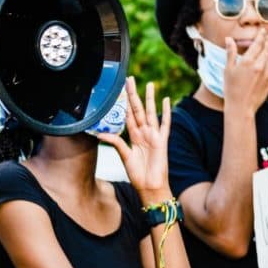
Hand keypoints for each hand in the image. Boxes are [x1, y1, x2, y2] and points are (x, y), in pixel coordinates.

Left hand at [98, 77, 171, 198]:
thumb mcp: (124, 156)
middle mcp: (144, 133)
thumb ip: (115, 143)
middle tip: (130, 79)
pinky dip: (167, 112)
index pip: (128, 115)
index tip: (121, 90)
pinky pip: (165, 124)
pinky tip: (168, 100)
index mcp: (133, 136)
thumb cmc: (138, 174)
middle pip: (138, 110)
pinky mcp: (162, 141)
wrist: (150, 187)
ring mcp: (154, 136)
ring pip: (151, 113)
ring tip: (149, 85)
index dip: (124, 102)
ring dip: (150, 99)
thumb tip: (99, 135)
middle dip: (133, 95)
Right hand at [222, 28, 267, 115]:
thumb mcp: (228, 70)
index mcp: (248, 61)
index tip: (262, 31)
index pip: (258, 43)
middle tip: (267, 36)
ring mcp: (267, 72)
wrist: (241, 107)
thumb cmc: (231, 89)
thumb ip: (230, 53)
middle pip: (267, 48)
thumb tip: (228, 39)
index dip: (261, 36)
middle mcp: (259, 65)